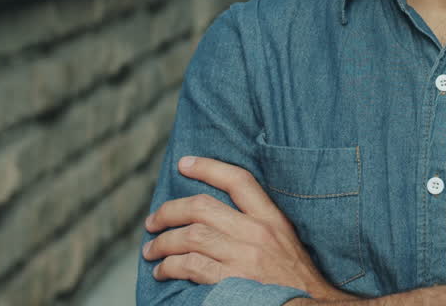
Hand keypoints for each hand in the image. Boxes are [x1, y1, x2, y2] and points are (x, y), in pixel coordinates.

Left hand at [143, 156, 357, 300]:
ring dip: (163, 242)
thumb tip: (218, 212)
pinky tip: (162, 271)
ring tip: (151, 250)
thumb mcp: (284, 239)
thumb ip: (257, 222)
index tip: (184, 163)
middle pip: (202, 207)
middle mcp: (257, 232)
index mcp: (271, 218)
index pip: (238, 180)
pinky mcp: (231, 281)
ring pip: (191, 236)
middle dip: (170, 211)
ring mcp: (243, 257)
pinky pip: (191, 266)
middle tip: (153, 221)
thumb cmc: (294, 277)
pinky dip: (170, 267)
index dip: (208, 167)